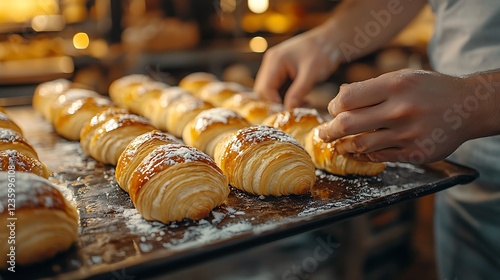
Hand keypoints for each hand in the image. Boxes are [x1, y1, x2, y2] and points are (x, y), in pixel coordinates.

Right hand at [254, 26, 341, 108]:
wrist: (332, 39)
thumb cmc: (323, 52)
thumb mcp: (311, 74)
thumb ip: (298, 91)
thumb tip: (288, 109)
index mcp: (275, 61)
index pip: (264, 89)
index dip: (273, 104)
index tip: (286, 114)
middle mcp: (271, 63)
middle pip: (263, 91)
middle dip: (276, 104)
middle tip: (292, 113)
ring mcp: (275, 66)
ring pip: (270, 91)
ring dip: (282, 101)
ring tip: (299, 106)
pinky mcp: (282, 70)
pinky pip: (279, 87)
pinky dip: (287, 96)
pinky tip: (301, 100)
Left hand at [318, 69, 480, 163]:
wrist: (467, 107)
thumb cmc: (429, 89)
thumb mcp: (402, 78)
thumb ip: (370, 87)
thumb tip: (339, 97)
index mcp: (395, 85)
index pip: (347, 99)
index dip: (334, 107)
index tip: (334, 110)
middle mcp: (401, 110)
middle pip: (347, 124)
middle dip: (328, 131)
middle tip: (323, 134)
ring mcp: (408, 134)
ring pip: (360, 145)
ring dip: (343, 146)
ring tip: (338, 144)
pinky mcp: (414, 154)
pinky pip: (378, 157)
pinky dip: (363, 155)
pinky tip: (359, 151)